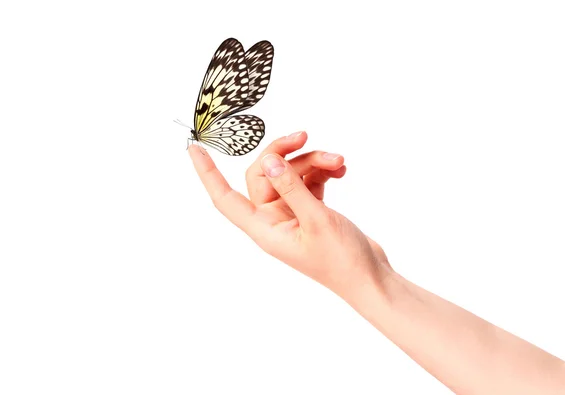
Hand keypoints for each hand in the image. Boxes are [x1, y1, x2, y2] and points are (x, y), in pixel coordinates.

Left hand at [188, 131, 388, 299]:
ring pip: (291, 174)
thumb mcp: (316, 220)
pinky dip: (323, 172)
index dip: (208, 174)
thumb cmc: (342, 260)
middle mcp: (274, 220)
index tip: (194, 149)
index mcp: (265, 229)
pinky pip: (308, 181)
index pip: (225, 198)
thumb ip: (291, 188)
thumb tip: (268, 161)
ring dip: (313, 162)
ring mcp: (293, 215)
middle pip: (265, 174)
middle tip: (305, 137)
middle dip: (286, 154)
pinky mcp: (311, 210)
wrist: (370, 278)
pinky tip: (340, 169)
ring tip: (338, 161)